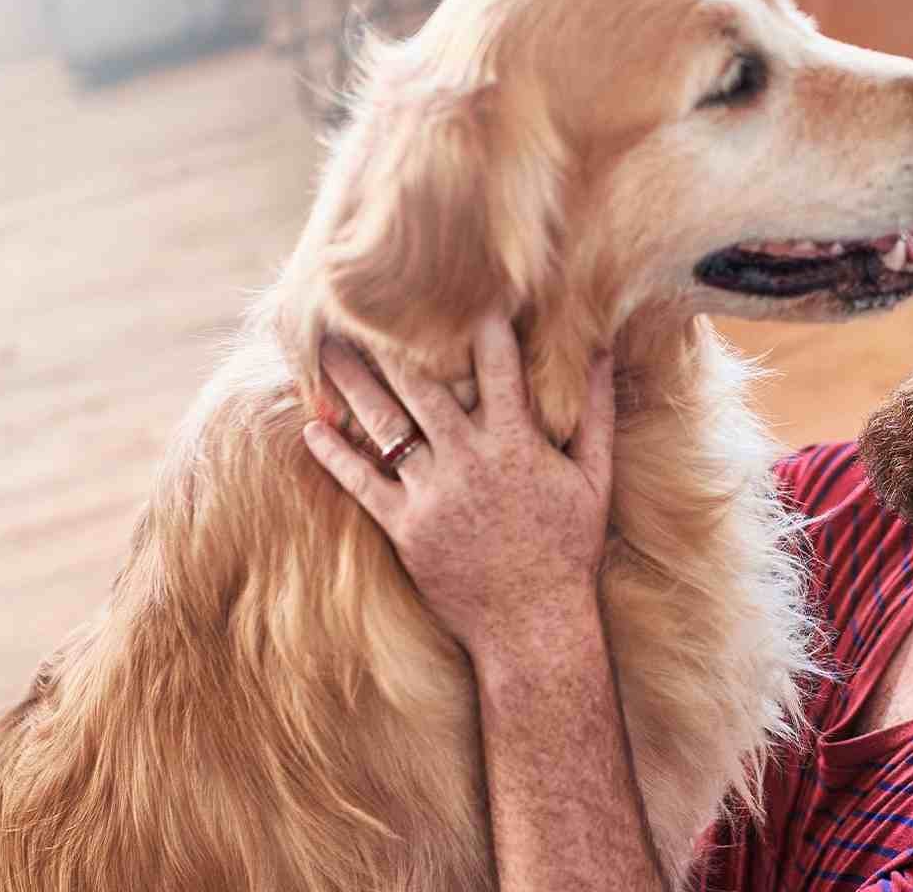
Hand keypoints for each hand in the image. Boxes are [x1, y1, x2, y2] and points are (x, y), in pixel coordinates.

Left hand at [302, 315, 615, 658]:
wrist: (532, 624)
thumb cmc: (569, 549)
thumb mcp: (594, 479)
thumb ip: (594, 414)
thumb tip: (599, 355)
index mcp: (515, 444)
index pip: (496, 366)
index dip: (479, 325)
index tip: (459, 288)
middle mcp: (468, 461)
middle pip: (419, 387)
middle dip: (389, 343)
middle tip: (359, 305)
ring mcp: (431, 494)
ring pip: (383, 426)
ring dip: (351, 385)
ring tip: (325, 351)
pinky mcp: (404, 528)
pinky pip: (360, 483)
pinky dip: (333, 454)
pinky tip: (313, 427)